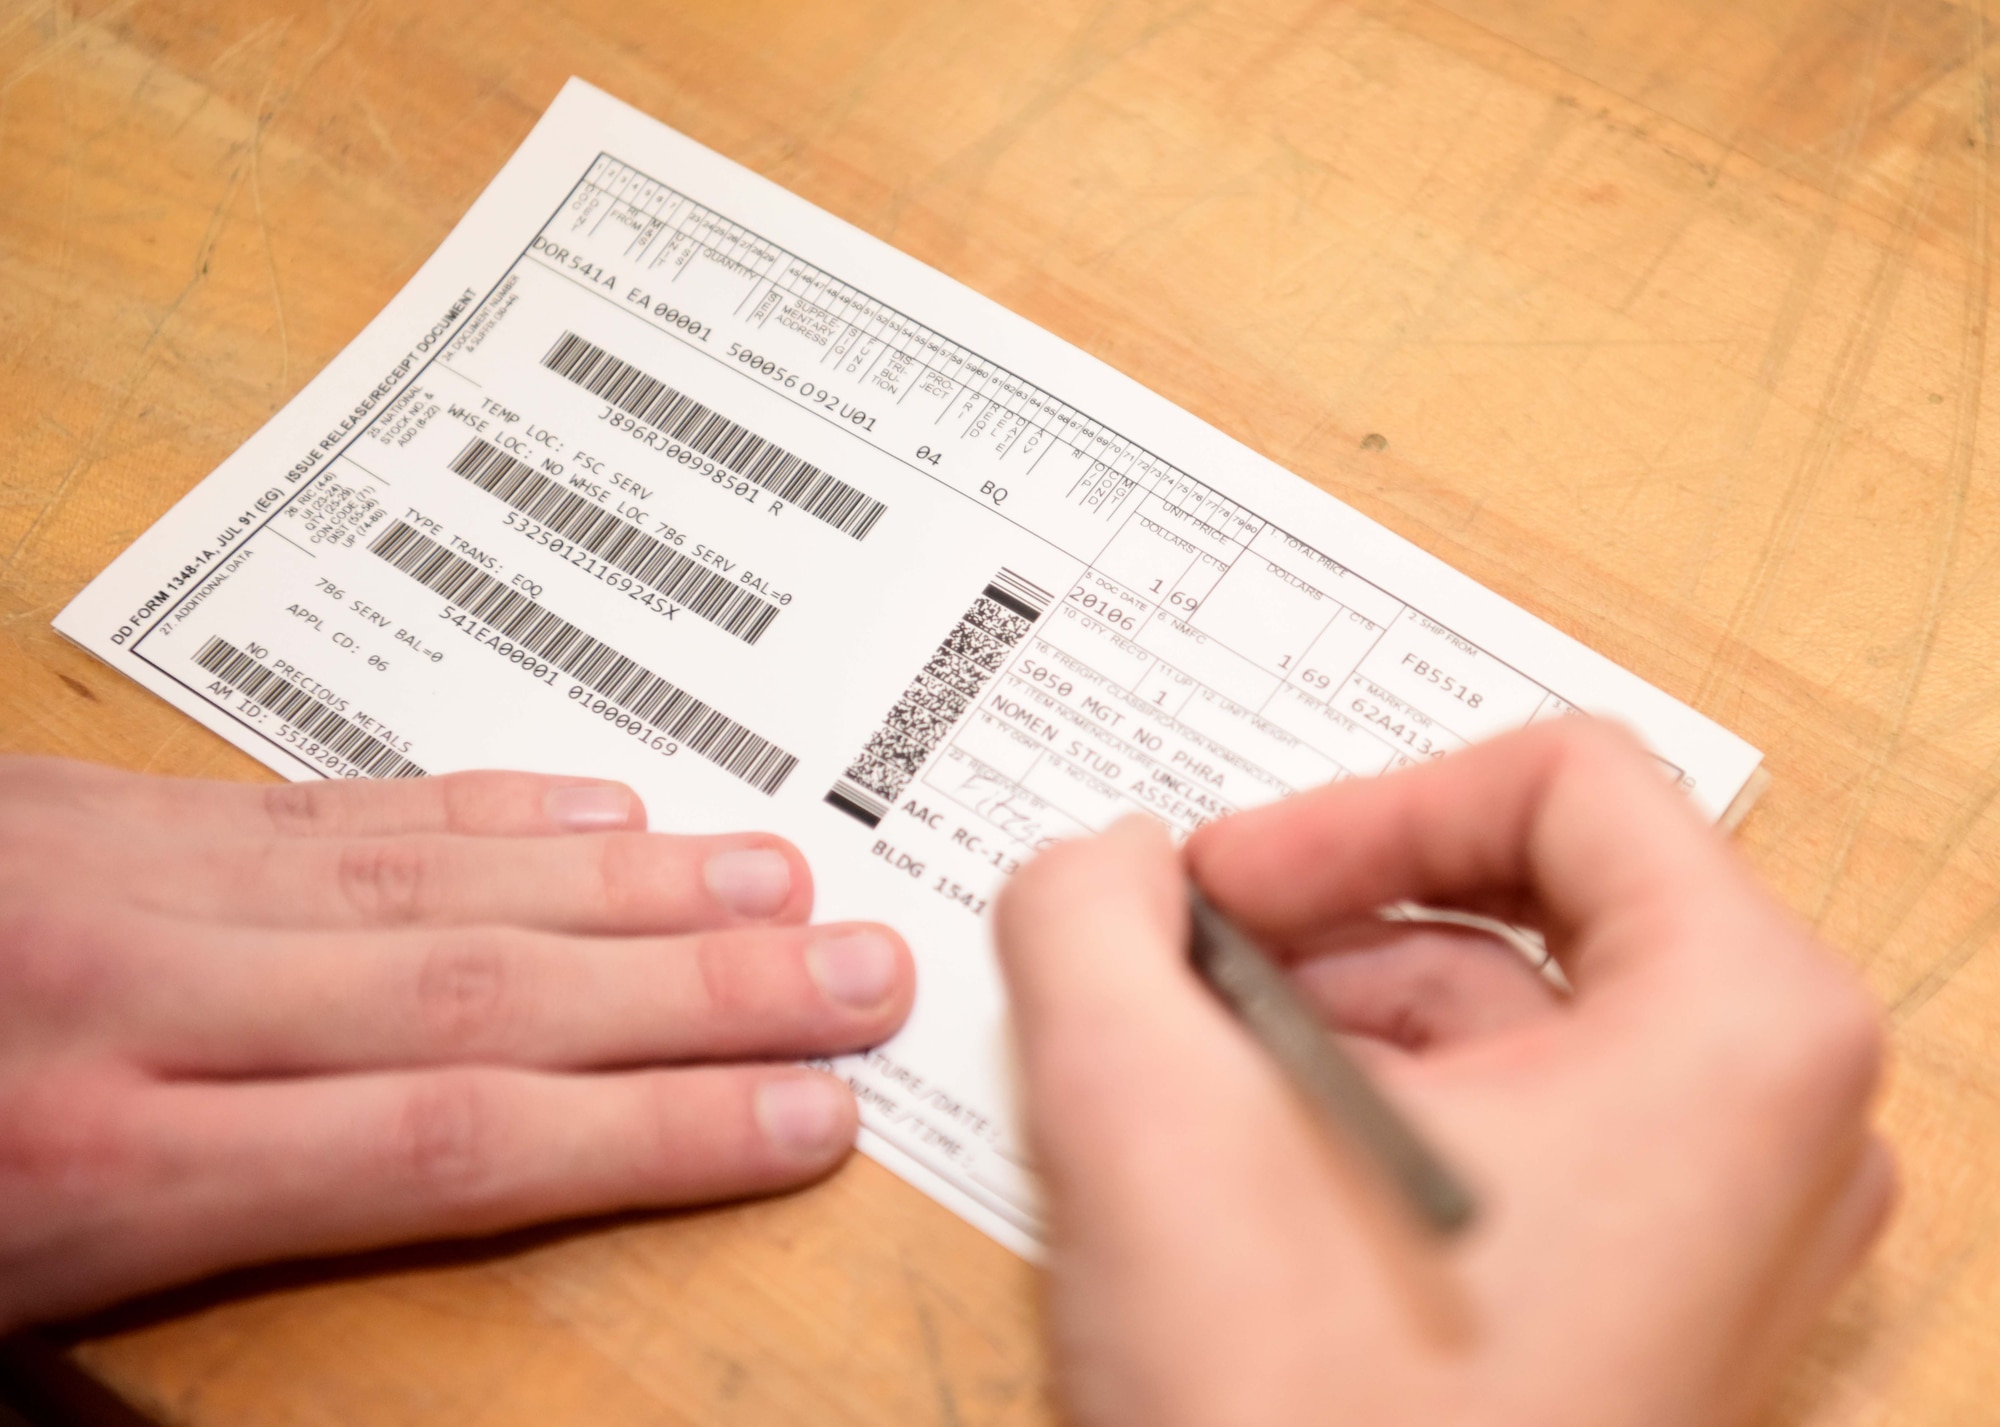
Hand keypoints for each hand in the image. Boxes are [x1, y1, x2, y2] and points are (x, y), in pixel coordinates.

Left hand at [0, 758, 912, 1330]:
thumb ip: (87, 1350)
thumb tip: (298, 1314)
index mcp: (89, 1170)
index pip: (445, 1143)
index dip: (649, 1131)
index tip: (803, 1118)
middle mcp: (132, 1006)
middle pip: (480, 993)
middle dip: (698, 990)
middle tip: (862, 968)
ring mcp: (113, 882)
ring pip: (427, 876)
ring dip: (623, 884)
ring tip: (773, 879)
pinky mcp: (80, 804)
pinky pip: (320, 804)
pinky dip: (475, 807)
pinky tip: (589, 806)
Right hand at [995, 721, 1889, 1426]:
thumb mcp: (1145, 1121)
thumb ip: (1087, 920)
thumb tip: (1101, 865)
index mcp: (1744, 1031)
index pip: (1558, 785)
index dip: (1356, 808)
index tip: (1217, 896)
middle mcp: (1781, 1126)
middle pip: (1523, 908)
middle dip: (1319, 935)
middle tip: (1179, 988)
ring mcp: (1730, 1233)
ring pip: (1502, 1030)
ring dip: (1320, 1034)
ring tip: (1194, 1111)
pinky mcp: (1660, 1312)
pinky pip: (1509, 1143)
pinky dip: (1366, 1129)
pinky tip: (1251, 1202)